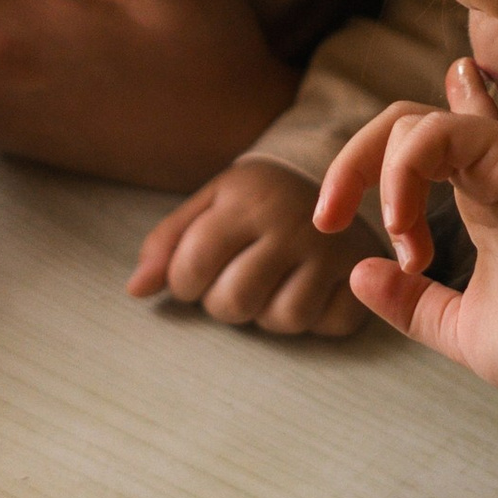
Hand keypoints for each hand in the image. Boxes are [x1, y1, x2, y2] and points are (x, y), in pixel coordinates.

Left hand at [129, 154, 374, 336]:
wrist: (332, 173)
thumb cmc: (256, 198)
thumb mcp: (209, 203)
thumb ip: (166, 243)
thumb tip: (135, 290)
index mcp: (246, 201)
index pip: (191, 268)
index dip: (182, 284)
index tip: (193, 275)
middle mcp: (292, 223)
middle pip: (235, 303)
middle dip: (222, 303)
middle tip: (232, 281)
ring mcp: (332, 249)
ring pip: (285, 320)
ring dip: (268, 314)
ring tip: (269, 286)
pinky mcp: (362, 271)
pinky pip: (331, 325)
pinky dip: (316, 318)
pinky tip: (308, 289)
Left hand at [314, 60, 497, 400]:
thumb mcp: (457, 326)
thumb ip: (410, 302)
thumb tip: (359, 273)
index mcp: (486, 198)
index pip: (434, 139)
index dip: (383, 154)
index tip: (336, 210)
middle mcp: (495, 167)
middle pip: (404, 124)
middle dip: (352, 164)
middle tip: (327, 218)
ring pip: (410, 121)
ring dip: (374, 176)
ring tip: (397, 237)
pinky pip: (431, 133)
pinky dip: (402, 174)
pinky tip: (404, 225)